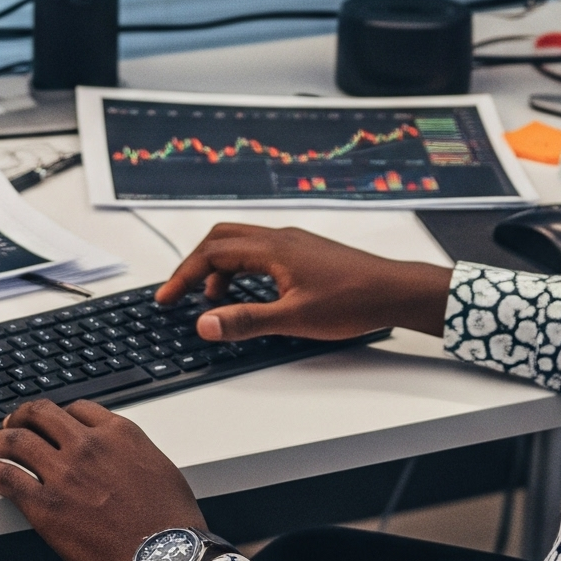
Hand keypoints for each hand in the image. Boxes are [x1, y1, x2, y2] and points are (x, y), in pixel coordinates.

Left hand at [0, 399, 204, 560]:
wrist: (166, 560)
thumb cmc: (172, 524)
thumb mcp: (160, 471)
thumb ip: (133, 457)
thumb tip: (122, 462)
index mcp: (119, 434)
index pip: (78, 409)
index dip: (59, 415)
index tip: (50, 423)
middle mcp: (88, 445)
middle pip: (42, 415)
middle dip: (22, 416)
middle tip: (11, 423)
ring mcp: (63, 472)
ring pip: (16, 440)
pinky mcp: (44, 505)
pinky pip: (6, 477)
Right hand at [154, 223, 451, 342]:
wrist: (396, 291)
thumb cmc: (353, 302)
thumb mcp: (294, 319)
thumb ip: (246, 321)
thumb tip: (204, 323)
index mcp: (273, 248)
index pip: (212, 253)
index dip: (183, 276)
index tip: (165, 297)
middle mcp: (280, 238)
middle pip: (221, 239)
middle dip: (195, 265)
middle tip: (180, 293)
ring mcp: (294, 243)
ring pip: (241, 244)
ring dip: (219, 269)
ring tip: (214, 302)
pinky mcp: (305, 252)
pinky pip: (260, 252)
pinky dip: (242, 269)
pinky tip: (249, 295)